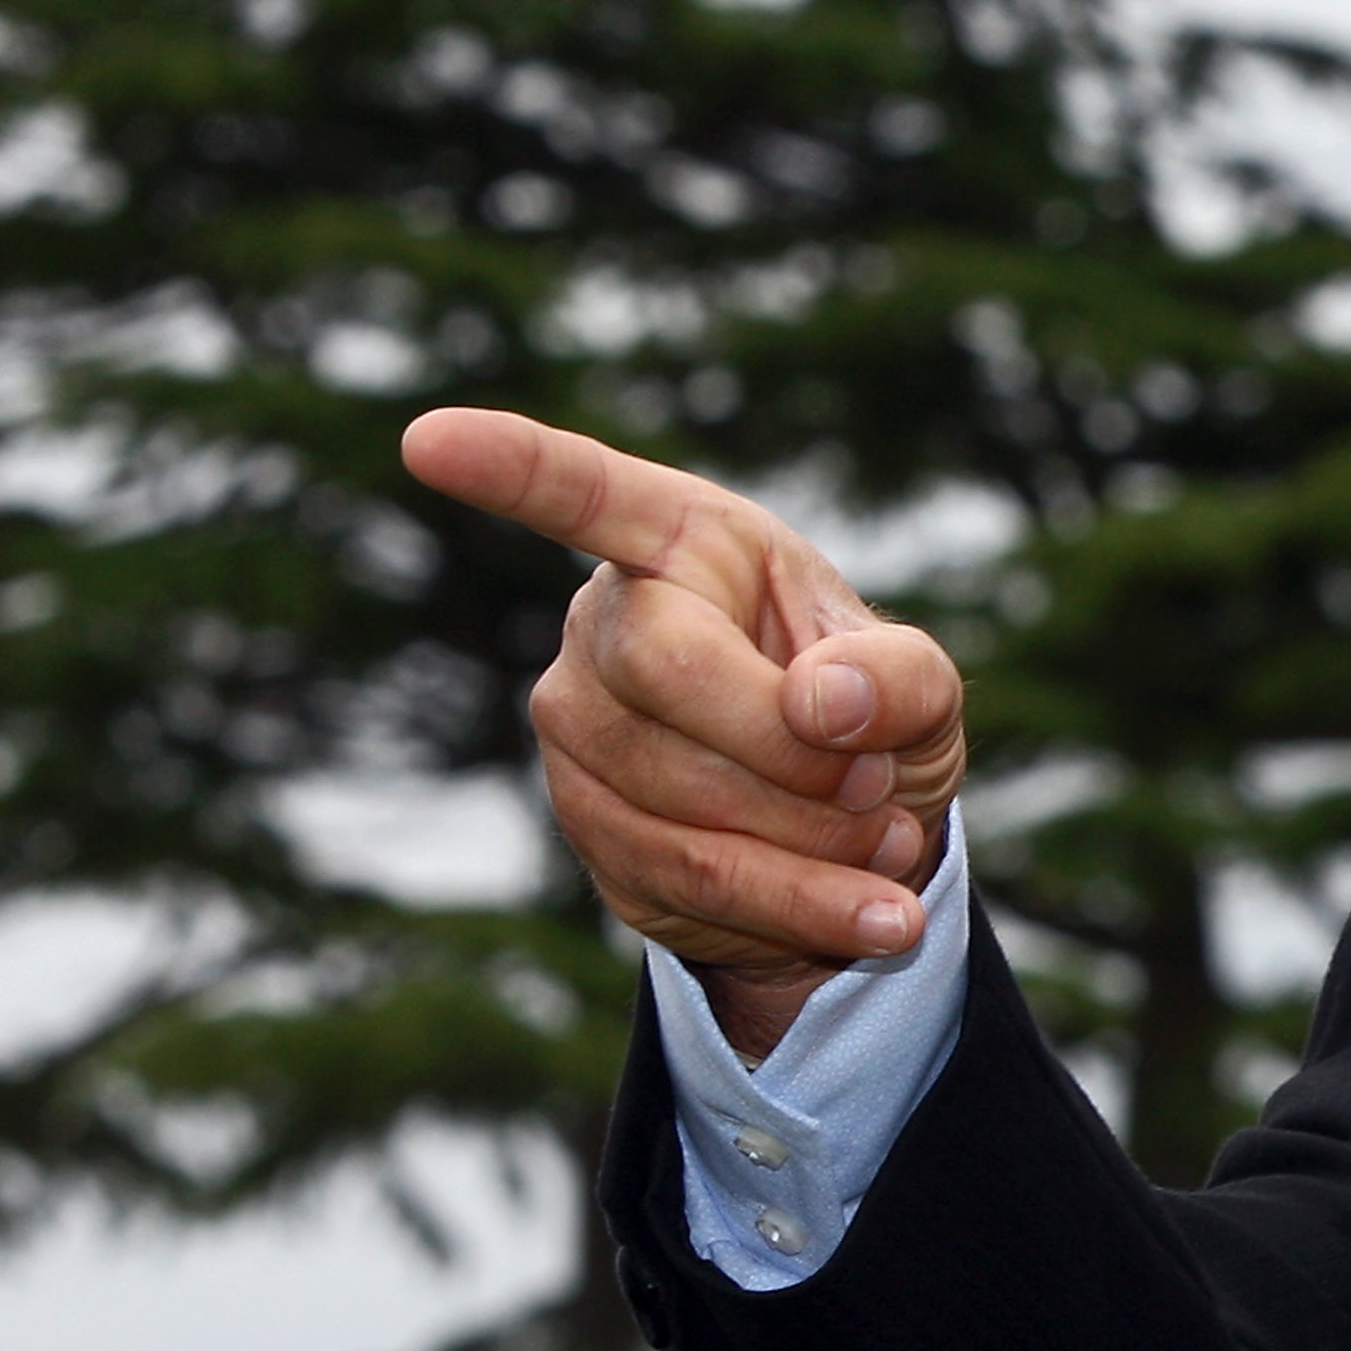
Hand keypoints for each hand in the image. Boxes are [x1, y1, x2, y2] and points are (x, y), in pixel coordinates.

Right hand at [403, 409, 968, 1060]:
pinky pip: (691, 882)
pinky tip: (871, 912)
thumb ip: (899, 677)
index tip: (429, 438)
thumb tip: (821, 704)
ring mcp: (579, 732)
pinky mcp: (591, 833)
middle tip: (883, 777)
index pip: (583, 492)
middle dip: (799, 749)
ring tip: (890, 838)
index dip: (509, 468)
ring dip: (819, 846)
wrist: (858, 833)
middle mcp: (606, 627)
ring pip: (683, 801)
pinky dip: (803, 907)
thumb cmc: (875, 715)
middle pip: (669, 671)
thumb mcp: (921, 683)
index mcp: (684, 542)